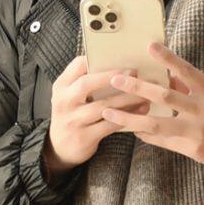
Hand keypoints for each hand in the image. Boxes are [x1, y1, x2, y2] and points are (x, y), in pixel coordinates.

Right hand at [43, 54, 151, 175]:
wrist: (60, 148)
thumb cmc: (72, 115)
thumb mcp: (70, 96)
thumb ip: (84, 81)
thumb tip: (116, 64)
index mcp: (61, 86)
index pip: (77, 66)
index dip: (96, 59)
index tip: (118, 56)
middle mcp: (64, 102)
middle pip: (86, 85)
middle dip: (111, 77)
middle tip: (133, 72)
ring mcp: (73, 121)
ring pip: (102, 107)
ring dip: (125, 99)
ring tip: (143, 94)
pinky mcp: (83, 138)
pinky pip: (108, 126)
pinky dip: (125, 118)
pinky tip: (140, 112)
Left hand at [100, 43, 203, 179]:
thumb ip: (193, 86)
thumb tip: (169, 74)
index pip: (186, 71)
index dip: (168, 58)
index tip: (149, 46)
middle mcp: (202, 110)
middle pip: (165, 96)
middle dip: (137, 88)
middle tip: (115, 80)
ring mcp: (195, 131)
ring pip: (157, 123)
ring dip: (130, 117)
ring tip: (110, 112)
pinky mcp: (191, 149)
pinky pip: (162, 140)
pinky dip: (145, 134)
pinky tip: (130, 129)